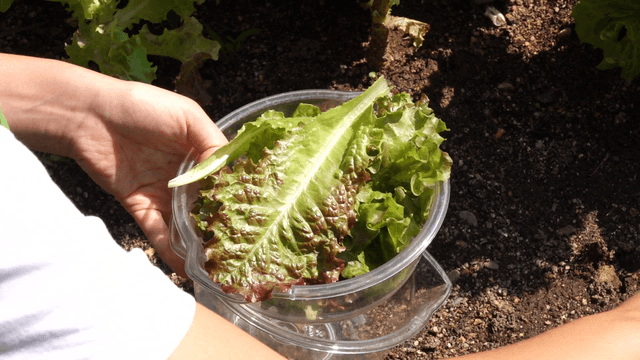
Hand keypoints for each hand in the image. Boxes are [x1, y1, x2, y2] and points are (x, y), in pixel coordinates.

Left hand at [70, 81, 226, 274]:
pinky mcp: (140, 206)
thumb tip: (229, 173)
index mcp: (199, 150)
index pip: (224, 176)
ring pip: (186, 222)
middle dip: (221, 223)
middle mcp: (184, 174)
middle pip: (208, 203)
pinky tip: (186, 267)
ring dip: (199, 242)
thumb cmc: (140, 106)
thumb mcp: (186, 115)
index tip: (255, 212)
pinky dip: (171, 249)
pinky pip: (158, 232)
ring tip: (217, 264)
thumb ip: (212, 141)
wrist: (89, 116)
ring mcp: (163, 192)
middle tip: (239, 245)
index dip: (237, 193)